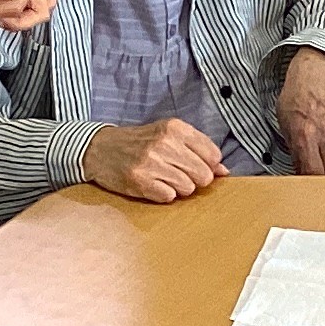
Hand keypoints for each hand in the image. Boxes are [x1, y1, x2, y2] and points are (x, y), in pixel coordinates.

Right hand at [83, 119, 227, 202]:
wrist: (100, 148)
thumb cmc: (140, 143)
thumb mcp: (169, 136)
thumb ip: (198, 150)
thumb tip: (224, 172)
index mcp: (175, 128)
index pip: (213, 155)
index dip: (208, 165)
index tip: (193, 164)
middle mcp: (165, 143)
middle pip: (204, 175)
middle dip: (195, 179)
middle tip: (178, 173)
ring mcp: (152, 163)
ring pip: (188, 188)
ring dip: (179, 188)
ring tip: (163, 178)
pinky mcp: (140, 181)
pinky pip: (169, 197)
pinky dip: (164, 194)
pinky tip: (153, 184)